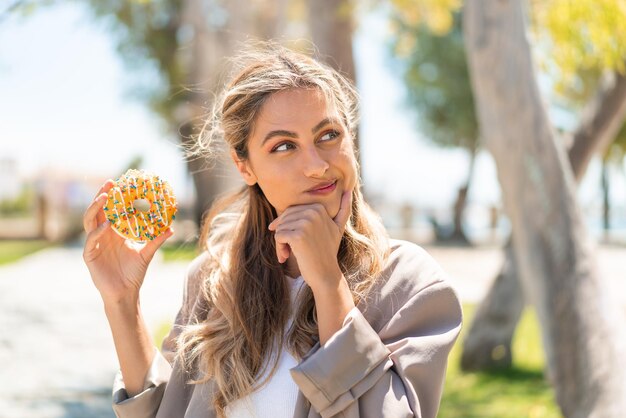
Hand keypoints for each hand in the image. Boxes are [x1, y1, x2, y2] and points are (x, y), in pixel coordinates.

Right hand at [82, 180, 172, 304]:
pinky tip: (105, 225)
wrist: (125, 293)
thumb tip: (171, 228)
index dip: (114, 196)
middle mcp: (102, 235)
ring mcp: (95, 243)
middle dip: (102, 195)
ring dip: (95, 208)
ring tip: (104, 197)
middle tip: (109, 183)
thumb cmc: (134, 273)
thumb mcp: (147, 253)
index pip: (111, 209)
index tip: (120, 183)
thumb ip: (156, 240)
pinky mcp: (89, 255)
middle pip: (98, 210)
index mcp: (114, 232)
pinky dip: (97, 231)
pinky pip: (91, 239)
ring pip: (89, 221)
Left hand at [268, 188, 352, 290]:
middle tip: (288, 249)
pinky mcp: (297, 236)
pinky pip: (278, 236)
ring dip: (280, 243)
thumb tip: (348, 190)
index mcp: (319, 207)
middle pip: (284, 219)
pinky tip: (286, 257)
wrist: (326, 274)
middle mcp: (313, 212)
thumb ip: (343, 209)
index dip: (288, 227)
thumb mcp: (337, 228)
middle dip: (283, 234)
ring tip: (288, 253)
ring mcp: (306, 223)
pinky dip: (279, 248)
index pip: (291, 211)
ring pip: (279, 228)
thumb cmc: (327, 252)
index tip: (294, 242)